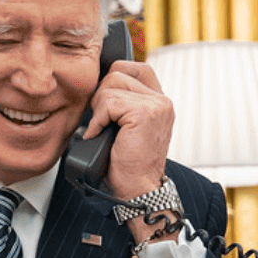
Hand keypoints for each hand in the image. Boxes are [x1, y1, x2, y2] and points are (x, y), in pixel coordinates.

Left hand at [83, 60, 173, 202]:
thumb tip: (95, 86)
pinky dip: (98, 120)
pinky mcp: (145, 113)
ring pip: (111, 85)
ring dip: (99, 109)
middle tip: (101, 120)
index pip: (134, 68)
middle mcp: (162, 100)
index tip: (104, 104)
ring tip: (102, 129)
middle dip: (101, 95)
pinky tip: (99, 135)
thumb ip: (122, 104)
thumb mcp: (127, 127)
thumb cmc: (128, 164)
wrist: (139, 189)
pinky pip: (109, 103)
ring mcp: (156, 105)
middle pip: (118, 72)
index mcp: (159, 101)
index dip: (113, 78)